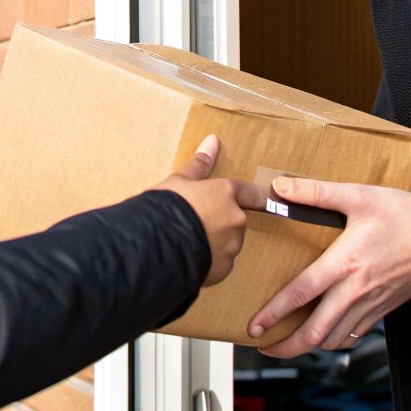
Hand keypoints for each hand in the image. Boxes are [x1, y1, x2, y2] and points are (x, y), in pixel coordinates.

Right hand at [149, 136, 266, 285]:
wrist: (154, 245)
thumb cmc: (166, 207)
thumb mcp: (179, 181)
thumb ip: (199, 164)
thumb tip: (213, 140)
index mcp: (226, 195)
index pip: (251, 193)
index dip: (252, 195)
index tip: (256, 198)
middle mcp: (235, 220)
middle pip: (235, 220)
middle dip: (220, 221)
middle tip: (196, 222)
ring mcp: (230, 247)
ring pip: (227, 243)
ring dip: (214, 241)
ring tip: (188, 241)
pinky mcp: (222, 270)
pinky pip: (218, 263)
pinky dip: (208, 260)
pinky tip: (188, 256)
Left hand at [248, 177, 410, 355]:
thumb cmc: (406, 215)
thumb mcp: (359, 196)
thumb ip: (316, 192)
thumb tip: (278, 187)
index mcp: (345, 263)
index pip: (302, 294)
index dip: (275, 313)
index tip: (254, 326)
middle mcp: (356, 290)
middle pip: (316, 331)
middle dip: (287, 346)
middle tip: (264, 347)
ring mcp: (371, 304)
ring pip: (335, 339)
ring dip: (309, 346)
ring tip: (288, 345)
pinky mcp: (383, 310)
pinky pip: (354, 335)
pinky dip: (333, 341)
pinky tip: (323, 335)